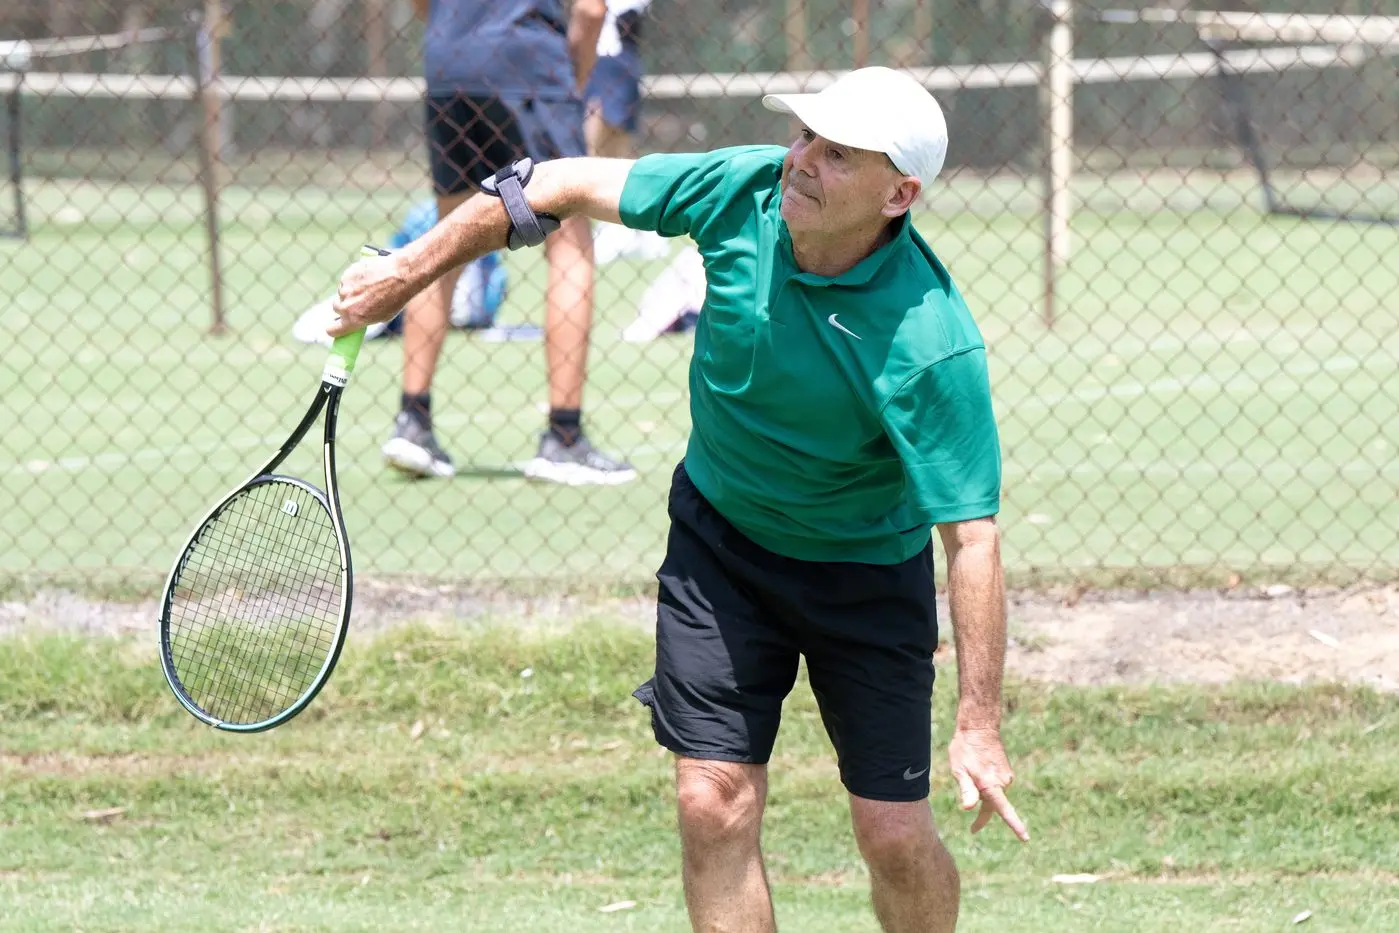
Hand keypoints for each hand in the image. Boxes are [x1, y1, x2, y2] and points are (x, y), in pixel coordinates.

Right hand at [327, 251, 415, 338]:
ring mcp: (345, 290)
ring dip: (350, 291)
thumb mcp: (382, 316)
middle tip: (358, 302)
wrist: (399, 275)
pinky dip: (353, 279)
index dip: (333, 329)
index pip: (332, 330)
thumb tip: (356, 319)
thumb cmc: (395, 298)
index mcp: (354, 320)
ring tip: (369, 287)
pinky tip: (367, 277)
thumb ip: (365, 319)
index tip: (334, 327)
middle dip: (344, 306)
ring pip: (342, 292)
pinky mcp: (346, 276)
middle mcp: (346, 306)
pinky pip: (346, 280)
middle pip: (336, 308)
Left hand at [948, 726, 1028, 841]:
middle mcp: (1003, 782)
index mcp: (990, 784)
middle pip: (994, 807)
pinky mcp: (1007, 772)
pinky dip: (987, 786)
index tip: (1025, 838)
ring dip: (984, 795)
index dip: (1014, 825)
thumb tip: (968, 808)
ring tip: (968, 774)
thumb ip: (966, 790)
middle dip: (984, 816)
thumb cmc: (965, 748)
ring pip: (994, 795)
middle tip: (973, 829)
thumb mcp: (959, 770)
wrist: (979, 727)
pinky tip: (977, 771)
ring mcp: (1007, 777)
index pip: (1003, 809)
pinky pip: (996, 786)